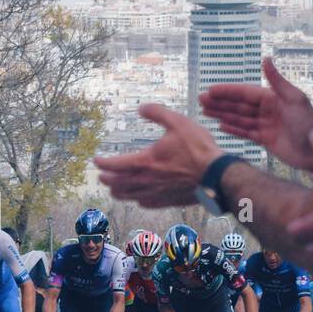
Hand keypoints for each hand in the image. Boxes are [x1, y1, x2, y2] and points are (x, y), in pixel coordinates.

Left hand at [95, 105, 222, 205]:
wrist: (216, 175)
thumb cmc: (198, 149)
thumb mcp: (177, 122)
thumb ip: (157, 113)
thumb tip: (141, 108)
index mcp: (145, 161)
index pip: (115, 164)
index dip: (103, 162)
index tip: (96, 160)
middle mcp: (146, 180)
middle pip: (118, 184)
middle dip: (107, 179)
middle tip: (101, 176)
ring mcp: (156, 193)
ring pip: (129, 196)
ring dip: (118, 192)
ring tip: (113, 189)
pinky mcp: (167, 201)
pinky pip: (146, 204)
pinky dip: (138, 200)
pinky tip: (139, 199)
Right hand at [200, 57, 312, 171]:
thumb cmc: (309, 123)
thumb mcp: (294, 99)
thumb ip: (277, 80)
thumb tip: (265, 58)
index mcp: (273, 98)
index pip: (245, 93)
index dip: (227, 91)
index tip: (211, 90)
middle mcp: (268, 110)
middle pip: (239, 105)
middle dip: (220, 102)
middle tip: (201, 100)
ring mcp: (266, 125)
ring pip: (240, 118)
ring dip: (223, 114)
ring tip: (205, 111)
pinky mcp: (266, 140)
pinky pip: (246, 132)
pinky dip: (234, 129)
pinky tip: (221, 125)